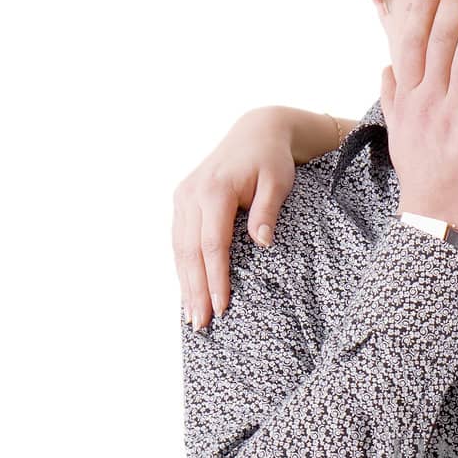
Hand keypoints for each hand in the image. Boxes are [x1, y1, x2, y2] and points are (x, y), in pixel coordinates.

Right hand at [173, 108, 300, 328]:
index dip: (215, 278)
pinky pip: (179, 241)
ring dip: (185, 284)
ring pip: (179, 249)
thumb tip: (262, 243)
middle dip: (195, 290)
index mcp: (214, 190)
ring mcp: (183, 198)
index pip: (213, 244)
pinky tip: (187, 291)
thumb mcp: (278, 182)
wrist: (256, 132)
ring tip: (191, 317)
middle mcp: (191, 194)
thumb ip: (267, 211)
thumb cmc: (271, 160)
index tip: (221, 307)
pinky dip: (183, 268)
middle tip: (200, 325)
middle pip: (190, 252)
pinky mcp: (182, 202)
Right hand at [381, 0, 457, 234]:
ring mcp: (448, 111)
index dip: (423, 8)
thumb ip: (393, 101)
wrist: (436, 221)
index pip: (413, 42)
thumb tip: (384, 70)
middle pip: (437, 37)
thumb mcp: (401, 138)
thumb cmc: (426, 181)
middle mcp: (424, 99)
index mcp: (409, 99)